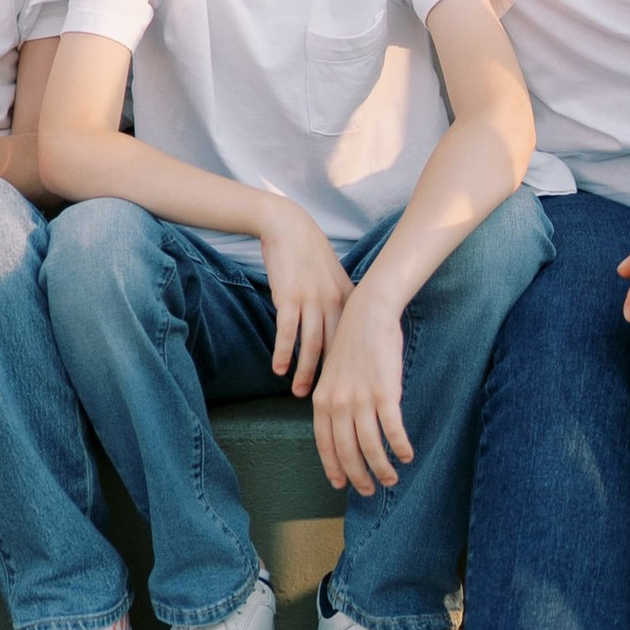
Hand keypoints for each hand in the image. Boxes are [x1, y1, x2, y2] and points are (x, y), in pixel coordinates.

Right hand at [258, 198, 354, 397]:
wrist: (289, 227)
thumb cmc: (310, 256)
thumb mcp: (334, 278)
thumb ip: (340, 305)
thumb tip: (344, 336)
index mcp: (348, 299)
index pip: (352, 342)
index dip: (349, 368)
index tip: (348, 389)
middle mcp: (333, 302)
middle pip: (333, 349)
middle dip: (329, 378)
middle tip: (324, 402)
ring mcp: (311, 299)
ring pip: (310, 345)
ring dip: (304, 372)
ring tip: (299, 392)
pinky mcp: (289, 296)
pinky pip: (286, 332)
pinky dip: (282, 353)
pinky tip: (278, 369)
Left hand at [312, 285, 412, 497]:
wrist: (368, 313)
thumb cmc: (353, 343)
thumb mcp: (333, 373)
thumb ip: (333, 401)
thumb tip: (340, 428)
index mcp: (322, 400)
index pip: (325, 444)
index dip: (334, 467)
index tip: (341, 484)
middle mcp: (338, 403)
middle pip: (348, 451)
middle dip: (359, 476)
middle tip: (370, 490)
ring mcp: (361, 399)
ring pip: (371, 447)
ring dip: (382, 468)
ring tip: (391, 478)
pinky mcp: (385, 392)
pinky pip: (393, 430)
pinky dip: (400, 446)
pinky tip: (407, 455)